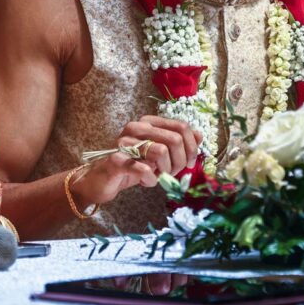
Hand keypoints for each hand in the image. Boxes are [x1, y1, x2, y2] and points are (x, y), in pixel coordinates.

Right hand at [74, 116, 202, 206]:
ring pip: (161, 151)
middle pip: (175, 139)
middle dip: (179, 162)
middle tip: (171, 173)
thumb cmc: (134, 166)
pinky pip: (145, 169)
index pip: (181, 127)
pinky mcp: (117, 160)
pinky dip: (150, 180)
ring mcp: (125, 142)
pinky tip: (145, 181)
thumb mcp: (160, 154)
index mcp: (149, 122)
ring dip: (165, 171)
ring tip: (157, 176)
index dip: (191, 148)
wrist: (103, 180)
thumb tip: (200, 135)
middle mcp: (136, 127)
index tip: (189, 163)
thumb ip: (179, 143)